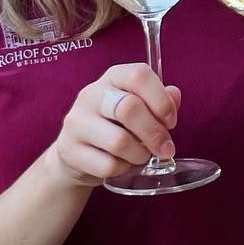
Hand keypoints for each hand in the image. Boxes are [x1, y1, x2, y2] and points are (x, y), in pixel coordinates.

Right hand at [51, 63, 180, 188]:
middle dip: (155, 133)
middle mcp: (91, 94)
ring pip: (119, 141)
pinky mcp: (69, 151)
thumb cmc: (116, 126)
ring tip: (141, 156)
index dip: (161, 100)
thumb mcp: (139, 108)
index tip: (171, 121)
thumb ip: (160, 101)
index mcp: (112, 77)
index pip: (139, 75)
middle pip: (129, 107)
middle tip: (166, 148)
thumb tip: (174, 95)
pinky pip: (107, 165)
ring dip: (140, 154)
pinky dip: (122, 169)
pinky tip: (121, 165)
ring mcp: (76, 122)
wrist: (76, 154)